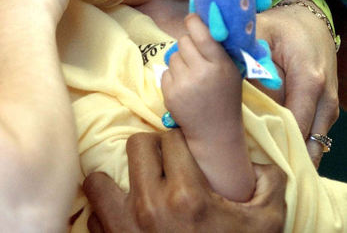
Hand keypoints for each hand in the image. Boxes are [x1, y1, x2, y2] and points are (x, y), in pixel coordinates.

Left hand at [83, 130, 285, 232]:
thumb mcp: (266, 223)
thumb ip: (268, 183)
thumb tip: (253, 160)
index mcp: (187, 196)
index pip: (171, 138)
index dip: (183, 142)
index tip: (188, 155)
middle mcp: (150, 208)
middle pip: (136, 145)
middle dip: (152, 151)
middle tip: (165, 166)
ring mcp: (123, 230)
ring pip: (99, 180)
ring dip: (117, 182)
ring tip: (137, 190)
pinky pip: (93, 218)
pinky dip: (107, 216)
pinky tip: (129, 221)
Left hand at [161, 15, 241, 142]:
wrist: (215, 131)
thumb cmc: (225, 95)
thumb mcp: (231, 70)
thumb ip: (219, 47)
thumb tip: (204, 17)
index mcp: (219, 64)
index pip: (201, 33)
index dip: (194, 22)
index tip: (192, 19)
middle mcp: (201, 72)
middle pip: (184, 40)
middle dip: (188, 45)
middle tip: (197, 57)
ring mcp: (184, 84)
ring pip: (173, 55)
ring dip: (180, 61)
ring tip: (192, 76)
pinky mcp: (170, 93)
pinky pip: (165, 71)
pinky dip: (173, 76)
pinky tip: (184, 87)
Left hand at [256, 2, 338, 166]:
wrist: (310, 23)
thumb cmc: (283, 28)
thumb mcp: (262, 36)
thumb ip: (250, 61)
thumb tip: (235, 91)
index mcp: (309, 81)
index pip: (294, 126)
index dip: (271, 144)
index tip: (247, 154)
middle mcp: (325, 100)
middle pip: (305, 144)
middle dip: (279, 156)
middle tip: (250, 167)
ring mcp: (329, 109)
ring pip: (311, 147)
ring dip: (287, 154)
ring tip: (258, 162)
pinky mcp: (326, 113)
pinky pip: (312, 139)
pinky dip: (293, 146)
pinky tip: (271, 150)